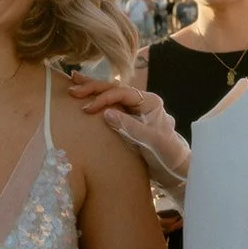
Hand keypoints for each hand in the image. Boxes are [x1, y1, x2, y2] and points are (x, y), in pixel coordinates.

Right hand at [68, 77, 190, 189]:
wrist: (174, 167)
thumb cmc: (166, 153)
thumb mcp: (149, 140)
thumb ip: (129, 126)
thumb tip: (106, 113)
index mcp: (150, 101)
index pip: (122, 93)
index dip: (103, 98)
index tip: (87, 108)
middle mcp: (142, 101)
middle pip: (115, 89)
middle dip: (93, 87)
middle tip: (73, 87)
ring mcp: (135, 109)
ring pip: (111, 93)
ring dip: (93, 88)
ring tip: (74, 80)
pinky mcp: (129, 117)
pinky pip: (111, 104)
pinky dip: (98, 98)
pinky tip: (86, 94)